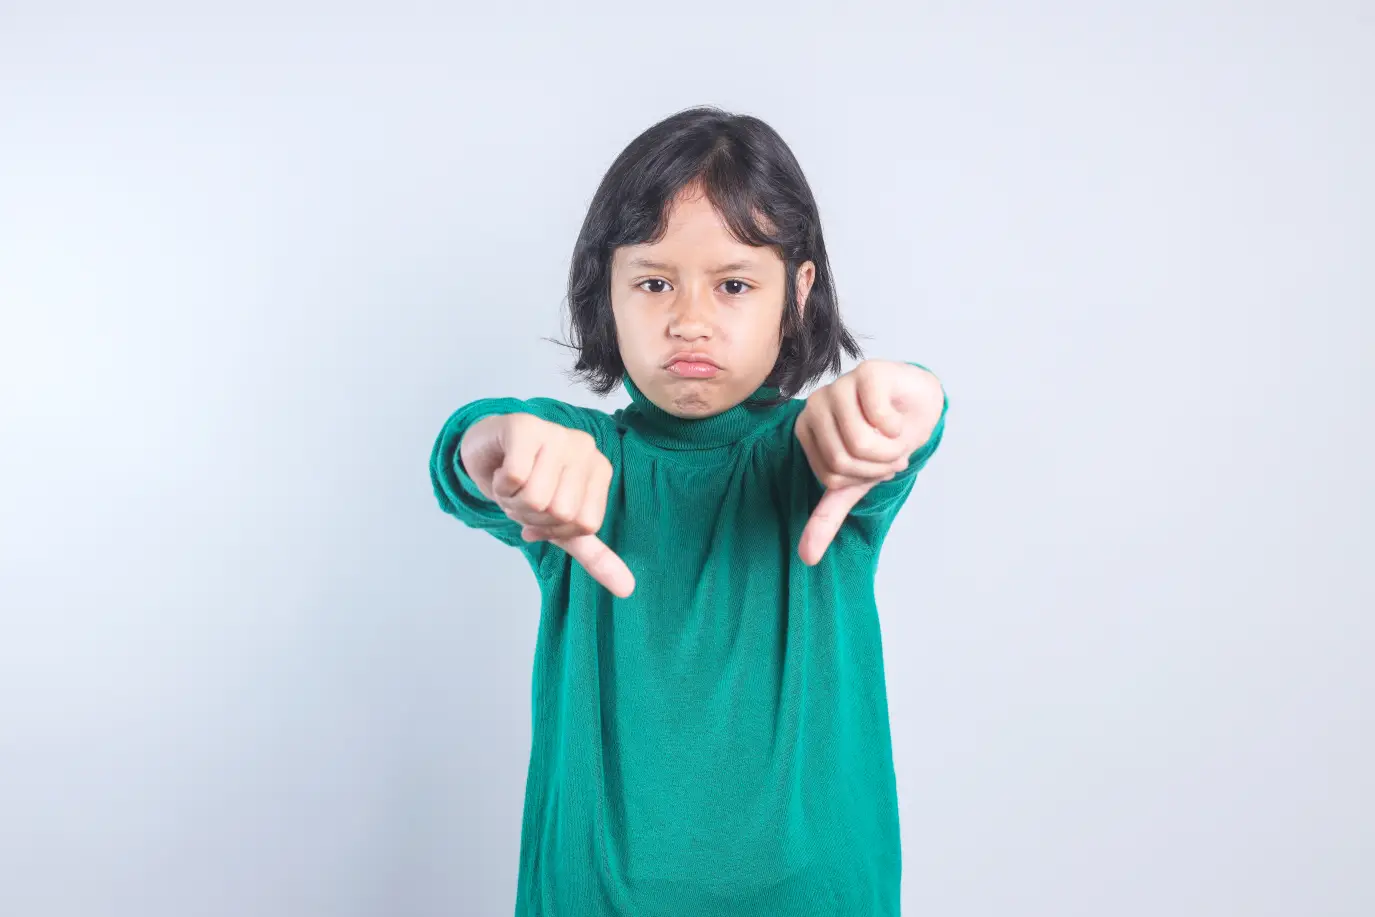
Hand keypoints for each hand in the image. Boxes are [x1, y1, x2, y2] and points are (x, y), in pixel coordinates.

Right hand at [461, 413, 634, 596]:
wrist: (488, 449)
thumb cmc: (528, 484)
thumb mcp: (561, 523)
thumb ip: (594, 554)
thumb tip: (627, 590)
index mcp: (599, 469)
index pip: (585, 525)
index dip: (555, 529)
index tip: (542, 511)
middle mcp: (584, 448)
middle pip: (560, 512)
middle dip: (531, 516)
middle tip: (522, 497)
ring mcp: (556, 433)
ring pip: (536, 498)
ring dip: (513, 503)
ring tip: (511, 485)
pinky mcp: (524, 426)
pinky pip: (515, 478)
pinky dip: (500, 486)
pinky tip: (501, 472)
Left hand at [794, 361, 938, 564]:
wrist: (918, 407)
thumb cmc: (882, 441)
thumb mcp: (854, 484)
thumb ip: (827, 517)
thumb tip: (806, 558)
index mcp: (805, 429)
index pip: (830, 476)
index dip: (862, 477)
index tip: (873, 463)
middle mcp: (815, 405)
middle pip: (842, 461)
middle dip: (877, 466)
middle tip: (890, 453)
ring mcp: (839, 385)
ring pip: (860, 443)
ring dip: (890, 450)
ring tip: (896, 438)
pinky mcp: (867, 373)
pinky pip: (878, 417)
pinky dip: (897, 428)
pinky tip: (898, 418)